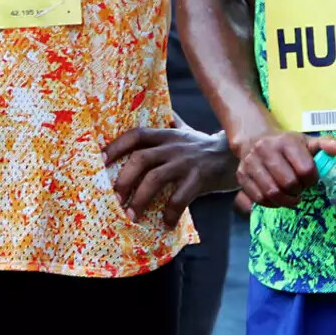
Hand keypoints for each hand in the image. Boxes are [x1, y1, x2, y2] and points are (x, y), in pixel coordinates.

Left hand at [104, 126, 239, 227]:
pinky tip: (166, 223)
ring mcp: (186, 162)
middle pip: (141, 158)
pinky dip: (170, 212)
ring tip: (131, 216)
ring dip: (140, 199)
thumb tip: (158, 111)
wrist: (235, 156)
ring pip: (156, 178)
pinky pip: (180, 197)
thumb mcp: (186, 132)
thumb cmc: (203, 146)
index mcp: (166, 135)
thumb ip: (171, 123)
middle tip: (114, 199)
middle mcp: (173, 146)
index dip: (116, 146)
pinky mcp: (199, 178)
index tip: (100, 160)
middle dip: (124, 180)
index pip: (136, 135)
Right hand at [236, 129, 335, 208]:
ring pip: (272, 193)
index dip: (312, 180)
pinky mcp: (242, 175)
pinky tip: (278, 200)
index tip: (311, 181)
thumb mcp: (305, 140)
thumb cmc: (286, 144)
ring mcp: (251, 163)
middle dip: (298, 192)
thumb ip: (324, 144)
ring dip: (285, 201)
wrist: (255, 138)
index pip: (305, 169)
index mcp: (286, 141)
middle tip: (301, 191)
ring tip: (291, 198)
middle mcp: (266, 150)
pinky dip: (271, 204)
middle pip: (288, 183)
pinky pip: (258, 198)